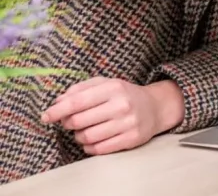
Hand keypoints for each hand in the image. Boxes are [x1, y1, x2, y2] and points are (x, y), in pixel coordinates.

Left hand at [41, 77, 183, 154]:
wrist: (155, 107)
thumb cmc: (123, 95)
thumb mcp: (105, 84)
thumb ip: (80, 89)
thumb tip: (57, 103)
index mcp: (113, 88)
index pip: (76, 102)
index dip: (57, 111)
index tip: (45, 116)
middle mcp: (122, 105)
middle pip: (77, 121)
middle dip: (68, 123)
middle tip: (71, 122)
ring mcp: (128, 123)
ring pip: (86, 137)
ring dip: (79, 136)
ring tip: (85, 130)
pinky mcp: (131, 139)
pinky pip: (98, 149)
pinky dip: (89, 146)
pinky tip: (94, 139)